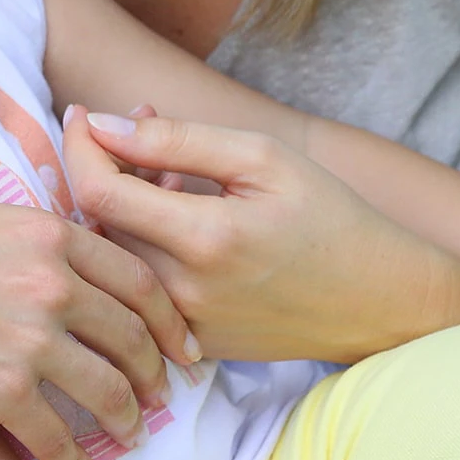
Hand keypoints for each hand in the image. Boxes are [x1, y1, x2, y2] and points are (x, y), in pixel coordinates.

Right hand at [0, 198, 198, 459]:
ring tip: (127, 433)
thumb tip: (61, 252)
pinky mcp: (3, 390)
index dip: (168, 317)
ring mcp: (31, 337)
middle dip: (155, 372)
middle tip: (162, 393)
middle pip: (133, 336)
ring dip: (125, 418)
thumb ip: (27, 236)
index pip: (138, 278)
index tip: (180, 343)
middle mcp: (51, 282)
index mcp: (47, 232)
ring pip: (108, 390)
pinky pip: (60, 434)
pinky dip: (74, 455)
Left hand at [60, 107, 459, 362]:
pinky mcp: (190, 346)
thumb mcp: (261, 157)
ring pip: (115, 254)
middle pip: (98, 222)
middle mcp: (184, 292)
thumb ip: (173, 140)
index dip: (78, 147)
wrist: (382, 300)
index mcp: (204, 239)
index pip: (96, 191)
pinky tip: (181, 219)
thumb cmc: (328, 216)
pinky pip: (141, 288)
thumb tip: (100, 125)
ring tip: (170, 174)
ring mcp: (184, 327)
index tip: (81, 113)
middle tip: (142, 129)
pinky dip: (144, 245)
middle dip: (105, 166)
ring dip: (123, 206)